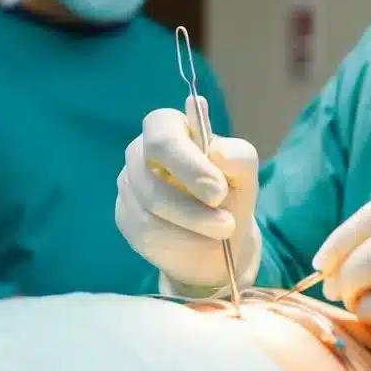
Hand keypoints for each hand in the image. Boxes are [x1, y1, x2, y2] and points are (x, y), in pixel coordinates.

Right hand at [115, 96, 261, 293]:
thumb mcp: (245, 174)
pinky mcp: (124, 216)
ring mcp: (128, 184)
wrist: (221, 239)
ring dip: (191, 226)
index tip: (218, 191)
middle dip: (190, 206)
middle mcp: (140, 151)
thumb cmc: (231, 194)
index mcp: (170, 128)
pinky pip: (145, 232)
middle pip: (147, 175)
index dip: (187, 162)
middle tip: (227, 224)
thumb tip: (220, 153)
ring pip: (148, 209)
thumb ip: (239, 157)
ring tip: (223, 233)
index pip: (161, 131)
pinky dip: (180, 242)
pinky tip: (200, 242)